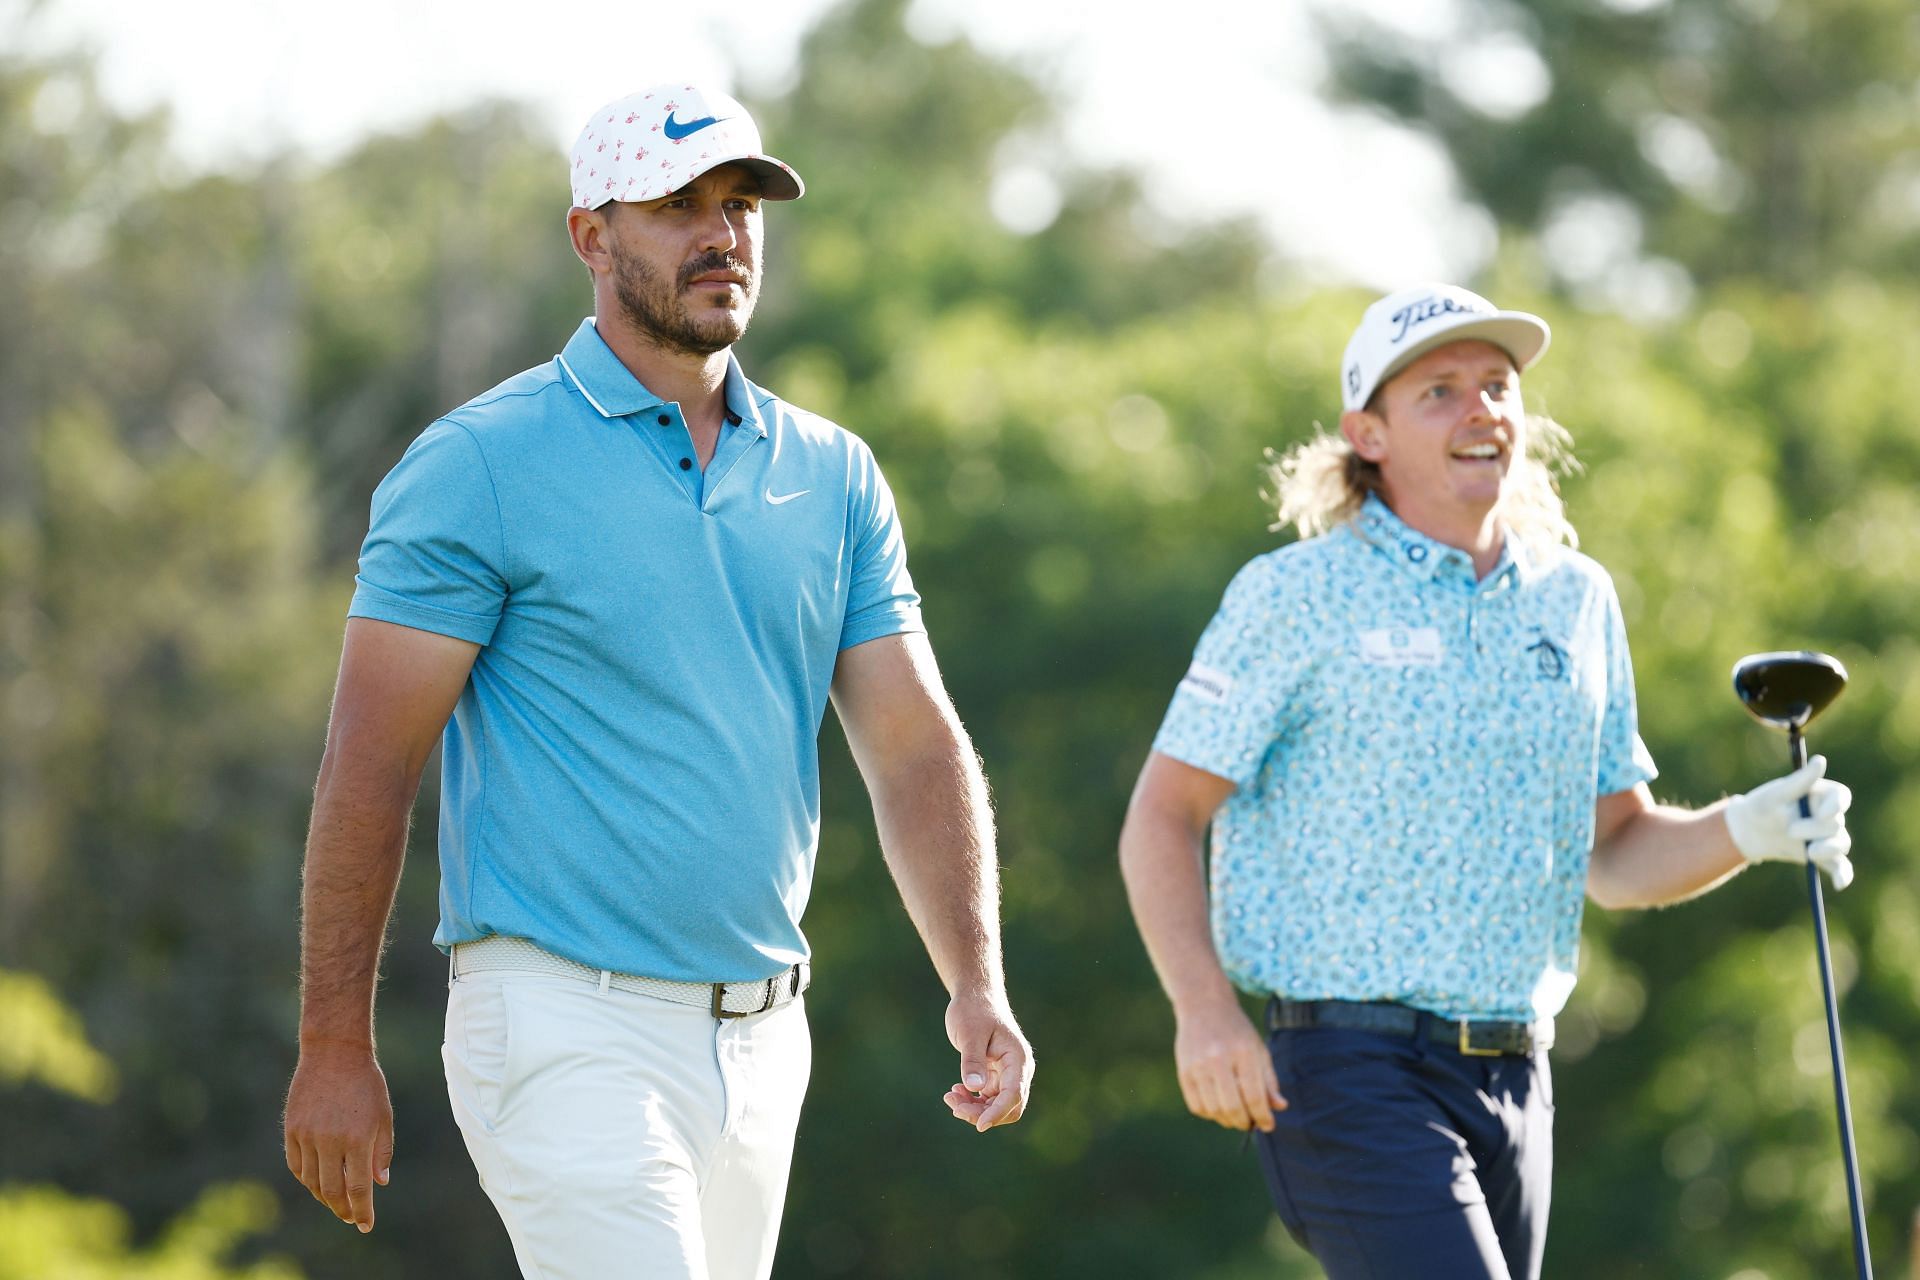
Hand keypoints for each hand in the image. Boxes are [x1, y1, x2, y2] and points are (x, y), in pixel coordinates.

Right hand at [283, 1042, 393, 1231]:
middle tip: (350, 1216)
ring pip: (312, 1181)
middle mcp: (330, 1140)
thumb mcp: (384, 1115)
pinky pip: (297, 1165)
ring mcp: (307, 1135)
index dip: (362, 1210)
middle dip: (342, 1209)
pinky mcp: (292, 1129)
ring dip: (324, 1196)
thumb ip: (382, 1151)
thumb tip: (380, 1183)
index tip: (365, 1225)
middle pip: (332, 1190)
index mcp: (358, 1138)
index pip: (358, 1188)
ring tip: (335, 1202)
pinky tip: (317, 1182)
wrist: (334, 1053)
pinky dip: (307, 1179)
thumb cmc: (366, 1084)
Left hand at [942, 990, 1032, 1131]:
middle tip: (954, 1106)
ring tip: (950, 1097)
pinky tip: (955, 1092)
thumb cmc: (973, 1011)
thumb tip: (974, 1087)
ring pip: (997, 1106)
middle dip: (983, 1114)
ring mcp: (1007, 1074)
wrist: (974, 997)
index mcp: (1018, 1059)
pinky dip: (972, 1101)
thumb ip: (972, 1060)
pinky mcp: (996, 1076)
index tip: (979, 1126)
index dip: (997, 1112)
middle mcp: (1017, 1070)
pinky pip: (988, 1099)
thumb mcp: (970, 1034)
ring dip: (975, 1109)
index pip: (1013, 1094)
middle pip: (1008, 1107)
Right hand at [1174, 999, 1285, 1131]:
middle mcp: (1219, 1059)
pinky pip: (1197, 1106)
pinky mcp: (1183, 1071)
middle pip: (1232, 1107)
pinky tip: (1218, 1107)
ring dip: (1227, 1120)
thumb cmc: (1236, 1031)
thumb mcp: (1259, 1050)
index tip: (1268, 1125)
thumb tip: (1279, 1107)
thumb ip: (1269, 1080)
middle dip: (1244, 1122)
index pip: (1254, 1096)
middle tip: (1250, 1123)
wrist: (1204, 1006)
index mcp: (1244, 1052)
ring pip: (1214, 1110)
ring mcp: (1198, 1065)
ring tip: (1235, 1116)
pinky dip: (1210, 1114)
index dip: (1263, 1116)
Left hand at [1726, 755, 1854, 889]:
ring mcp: (1827, 836)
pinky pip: (1840, 866)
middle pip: (1836, 824)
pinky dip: (1843, 875)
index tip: (1823, 813)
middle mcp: (1829, 815)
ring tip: (1809, 853)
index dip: (1837, 806)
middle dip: (1816, 829)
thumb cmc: (1762, 805)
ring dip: (1829, 850)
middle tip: (1791, 830)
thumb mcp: (1776, 794)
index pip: (1842, 798)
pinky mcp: (1824, 856)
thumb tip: (1820, 760)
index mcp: (1822, 794)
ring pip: (1841, 844)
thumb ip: (1799, 780)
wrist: (1750, 830)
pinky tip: (1839, 884)